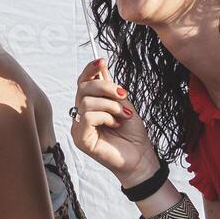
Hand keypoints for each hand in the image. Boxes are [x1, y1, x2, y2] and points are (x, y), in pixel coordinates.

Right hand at [70, 58, 159, 186]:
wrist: (141, 157)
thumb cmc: (132, 134)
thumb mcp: (123, 104)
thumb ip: (110, 87)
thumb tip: (101, 65)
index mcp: (90, 106)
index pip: (82, 83)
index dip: (89, 70)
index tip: (101, 61)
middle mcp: (81, 115)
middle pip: (83, 88)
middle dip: (105, 87)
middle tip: (123, 95)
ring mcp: (79, 127)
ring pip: (86, 102)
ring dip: (110, 105)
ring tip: (122, 115)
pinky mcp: (80, 139)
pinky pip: (88, 117)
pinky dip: (105, 117)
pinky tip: (115, 125)